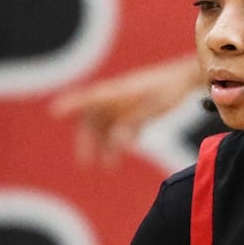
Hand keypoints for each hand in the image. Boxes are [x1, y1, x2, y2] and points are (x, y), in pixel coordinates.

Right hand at [50, 54, 200, 164]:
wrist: (188, 77)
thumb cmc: (170, 89)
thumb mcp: (153, 108)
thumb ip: (134, 124)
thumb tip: (119, 143)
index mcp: (118, 92)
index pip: (89, 98)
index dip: (71, 104)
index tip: (55, 112)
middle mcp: (117, 96)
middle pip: (94, 119)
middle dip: (87, 142)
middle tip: (85, 164)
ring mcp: (126, 102)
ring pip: (107, 126)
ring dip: (105, 146)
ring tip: (109, 168)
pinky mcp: (137, 107)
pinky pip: (122, 125)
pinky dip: (120, 139)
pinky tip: (125, 149)